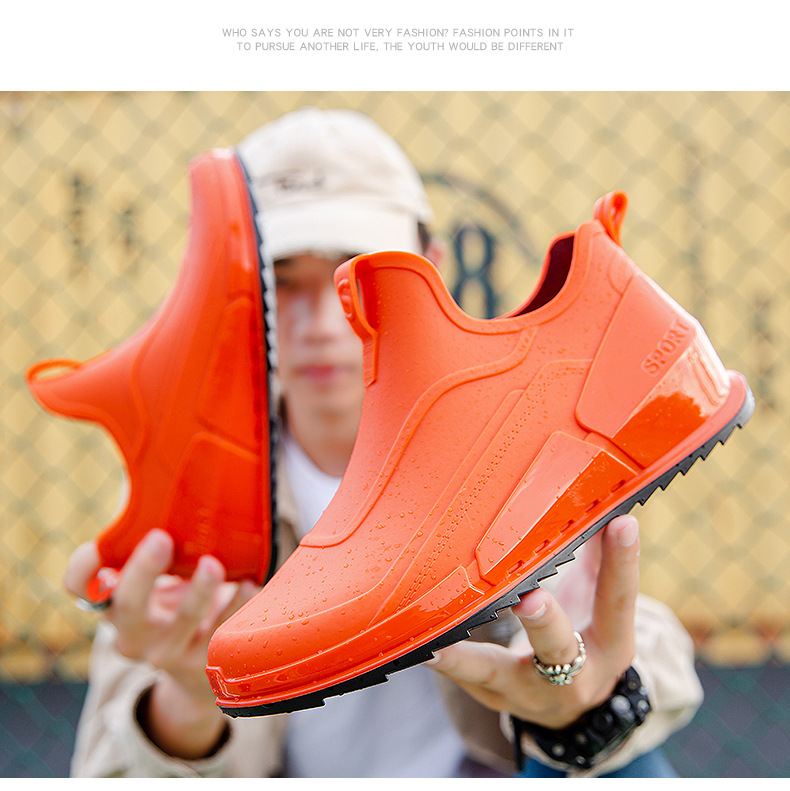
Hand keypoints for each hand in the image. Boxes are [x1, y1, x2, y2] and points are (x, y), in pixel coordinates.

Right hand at [64, 529, 258, 757]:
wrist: (195, 668)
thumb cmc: (171, 606)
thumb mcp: (153, 582)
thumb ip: (149, 549)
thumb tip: (160, 488)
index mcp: (113, 604)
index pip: (81, 589)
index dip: (82, 569)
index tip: (96, 547)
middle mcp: (132, 633)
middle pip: (127, 606)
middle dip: (144, 571)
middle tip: (161, 537)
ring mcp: (167, 652)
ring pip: (182, 622)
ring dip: (198, 592)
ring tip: (213, 565)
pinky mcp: (203, 663)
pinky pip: (222, 634)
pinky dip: (236, 606)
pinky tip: (248, 584)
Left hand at [428, 515, 639, 729]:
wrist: (572, 711)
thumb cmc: (585, 637)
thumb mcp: (598, 603)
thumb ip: (600, 557)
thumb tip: (605, 503)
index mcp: (610, 645)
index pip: (618, 599)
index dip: (622, 562)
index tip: (621, 522)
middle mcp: (574, 676)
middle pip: (559, 647)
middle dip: (544, 622)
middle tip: (530, 598)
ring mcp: (529, 693)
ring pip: (495, 673)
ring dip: (466, 657)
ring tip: (434, 645)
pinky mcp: (494, 698)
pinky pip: (465, 678)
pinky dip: (443, 660)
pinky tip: (414, 646)